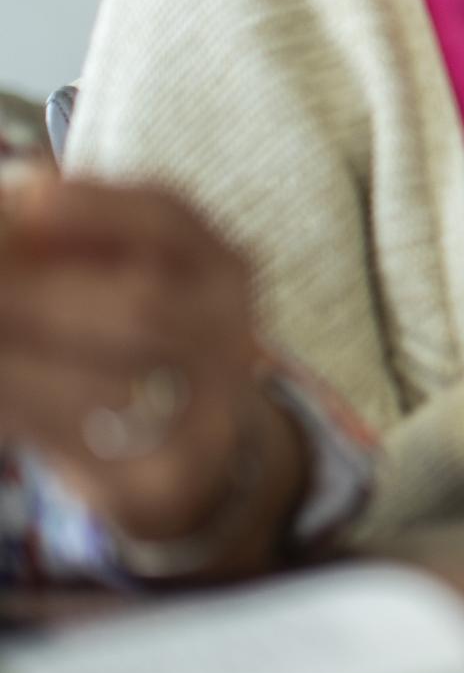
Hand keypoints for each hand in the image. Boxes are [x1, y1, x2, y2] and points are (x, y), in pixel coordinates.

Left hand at [0, 179, 296, 558]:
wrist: (201, 448)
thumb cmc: (133, 341)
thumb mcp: (123, 272)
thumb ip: (67, 240)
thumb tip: (14, 199)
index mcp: (223, 267)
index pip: (169, 220)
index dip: (96, 208)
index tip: (27, 198)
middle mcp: (233, 336)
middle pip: (142, 306)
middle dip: (38, 295)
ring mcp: (212, 411)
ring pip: (107, 385)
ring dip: (18, 363)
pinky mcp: (169, 475)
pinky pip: (84, 443)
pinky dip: (23, 412)